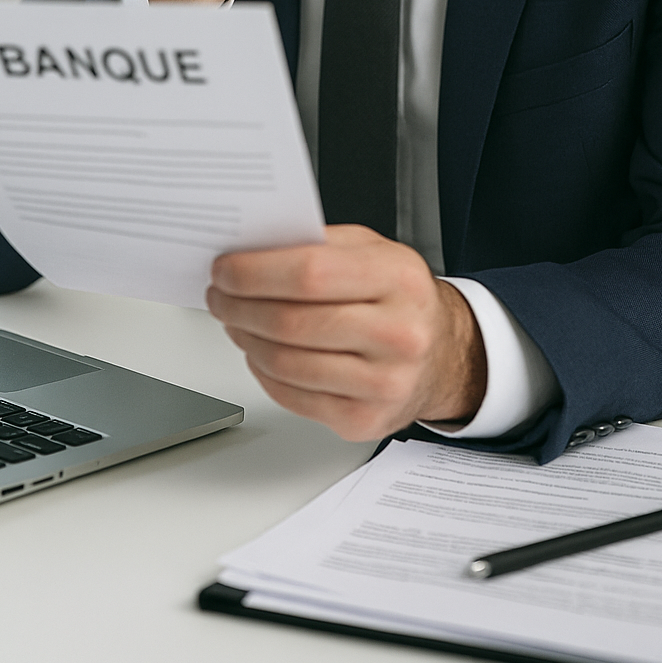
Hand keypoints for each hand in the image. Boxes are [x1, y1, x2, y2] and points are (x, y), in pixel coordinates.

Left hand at [206, 225, 487, 441]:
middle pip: (291, 322)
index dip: (254, 272)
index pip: (309, 273)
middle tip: (219, 295)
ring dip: (245, 338)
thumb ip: (318, 242)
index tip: (224, 268)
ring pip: (284, 362)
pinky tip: (259, 351)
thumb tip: (251, 248)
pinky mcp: (363, 420)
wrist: (442, 354)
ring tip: (234, 320)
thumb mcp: (373, 250)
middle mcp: (398, 334)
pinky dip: (262, 371)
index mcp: (398, 278)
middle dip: (238, 306)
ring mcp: (383, 383)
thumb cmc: (399, 297)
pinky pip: (291, 396)